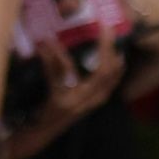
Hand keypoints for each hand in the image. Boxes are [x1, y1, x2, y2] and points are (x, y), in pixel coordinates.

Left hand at [0, 23, 125, 158]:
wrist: (45, 130)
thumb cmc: (64, 108)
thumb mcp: (83, 93)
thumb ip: (93, 78)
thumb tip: (103, 54)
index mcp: (100, 95)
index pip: (114, 72)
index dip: (114, 52)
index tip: (112, 30)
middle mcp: (92, 98)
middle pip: (105, 72)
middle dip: (106, 48)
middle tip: (103, 28)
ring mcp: (76, 101)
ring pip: (75, 74)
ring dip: (68, 53)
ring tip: (58, 38)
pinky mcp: (58, 101)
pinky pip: (56, 77)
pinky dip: (50, 60)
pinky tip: (44, 48)